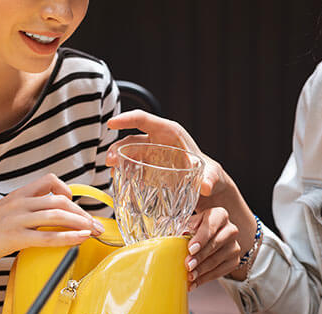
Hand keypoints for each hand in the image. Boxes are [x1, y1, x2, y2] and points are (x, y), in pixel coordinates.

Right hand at [0, 174, 102, 267]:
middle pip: (60, 200)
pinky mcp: (13, 237)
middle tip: (97, 225)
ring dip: (80, 223)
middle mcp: (19, 203)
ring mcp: (17, 219)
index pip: (50, 181)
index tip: (78, 205)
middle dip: (83, 212)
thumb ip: (23, 212)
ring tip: (94, 232)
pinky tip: (80, 240)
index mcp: (18, 195)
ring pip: (57, 215)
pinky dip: (68, 237)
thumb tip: (44, 219)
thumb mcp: (3, 214)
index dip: (69, 191)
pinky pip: (47, 236)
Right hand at [106, 110, 257, 284]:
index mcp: (170, 133)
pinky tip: (119, 181)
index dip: (126, 119)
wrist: (207, 188)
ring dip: (117, 161)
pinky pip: (132, 168)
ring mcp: (151, 155)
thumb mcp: (212, 175)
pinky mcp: (148, 170)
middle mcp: (158, 141)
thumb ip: (210, 178)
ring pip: (129, 153)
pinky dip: (124, 173)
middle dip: (117, 147)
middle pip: (131, 139)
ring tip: (112, 173)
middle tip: (109, 161)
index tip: (111, 123)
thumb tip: (205, 186)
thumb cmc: (210, 175)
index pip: (143, 120)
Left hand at [184, 208, 239, 289]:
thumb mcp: (190, 223)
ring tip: (189, 276)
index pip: (210, 227)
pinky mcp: (235, 261)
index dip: (201, 239)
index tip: (190, 249)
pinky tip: (195, 282)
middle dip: (200, 257)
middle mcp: (231, 230)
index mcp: (220, 215)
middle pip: (214, 245)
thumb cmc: (197, 228)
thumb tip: (177, 236)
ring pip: (217, 260)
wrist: (211, 235)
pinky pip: (220, 272)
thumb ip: (184, 228)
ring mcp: (234, 246)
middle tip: (188, 266)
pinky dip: (206, 278)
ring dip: (202, 270)